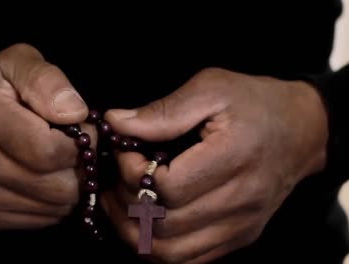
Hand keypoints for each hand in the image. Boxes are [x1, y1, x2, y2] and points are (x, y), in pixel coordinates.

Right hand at [0, 44, 94, 228]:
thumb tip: (75, 114)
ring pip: (54, 207)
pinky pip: (41, 219)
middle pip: (56, 186)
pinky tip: (45, 176)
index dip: (80, 144)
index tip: (86, 130)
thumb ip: (47, 81)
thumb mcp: (19, 61)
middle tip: (76, 147)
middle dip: (80, 167)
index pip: (49, 151)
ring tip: (60, 159)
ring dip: (70, 185)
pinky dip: (53, 200)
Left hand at [102, 68, 327, 262]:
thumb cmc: (254, 103)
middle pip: (164, 226)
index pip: (167, 189)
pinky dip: (158, 247)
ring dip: (134, 233)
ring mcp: (241, 224)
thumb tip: (116, 123)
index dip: (132, 174)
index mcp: (234, 157)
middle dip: (125, 204)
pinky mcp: (240, 235)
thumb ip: (162, 111)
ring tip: (119, 204)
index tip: (124, 152)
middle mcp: (241, 200)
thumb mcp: (211, 88)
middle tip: (114, 180)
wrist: (302, 129)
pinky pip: (189, 259)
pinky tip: (144, 221)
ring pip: (171, 253)